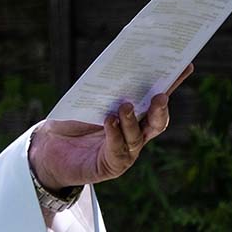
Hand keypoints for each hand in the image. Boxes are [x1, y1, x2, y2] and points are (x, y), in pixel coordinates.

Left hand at [28, 65, 193, 191]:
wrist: (48, 148)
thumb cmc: (69, 121)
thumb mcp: (85, 101)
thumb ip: (102, 90)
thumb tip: (117, 67)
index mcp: (134, 115)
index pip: (155, 98)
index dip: (171, 84)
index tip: (184, 65)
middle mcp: (134, 134)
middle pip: (156, 122)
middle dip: (160, 108)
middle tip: (159, 95)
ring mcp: (125, 151)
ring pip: (138, 137)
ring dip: (132, 120)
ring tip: (124, 106)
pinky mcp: (111, 166)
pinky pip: (118, 151)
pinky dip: (114, 135)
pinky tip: (109, 122)